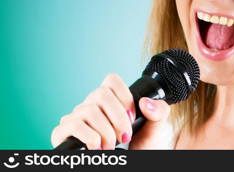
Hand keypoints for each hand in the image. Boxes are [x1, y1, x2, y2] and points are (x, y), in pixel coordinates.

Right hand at [51, 73, 170, 149]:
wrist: (133, 165)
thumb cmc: (141, 148)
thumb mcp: (155, 129)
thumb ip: (159, 112)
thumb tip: (145, 103)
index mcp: (110, 101)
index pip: (111, 80)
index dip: (124, 96)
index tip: (133, 117)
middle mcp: (91, 105)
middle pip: (100, 94)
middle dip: (117, 118)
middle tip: (125, 136)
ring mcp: (76, 118)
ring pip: (89, 110)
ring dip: (105, 132)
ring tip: (112, 146)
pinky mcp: (63, 133)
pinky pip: (73, 125)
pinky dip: (90, 138)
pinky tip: (97, 148)